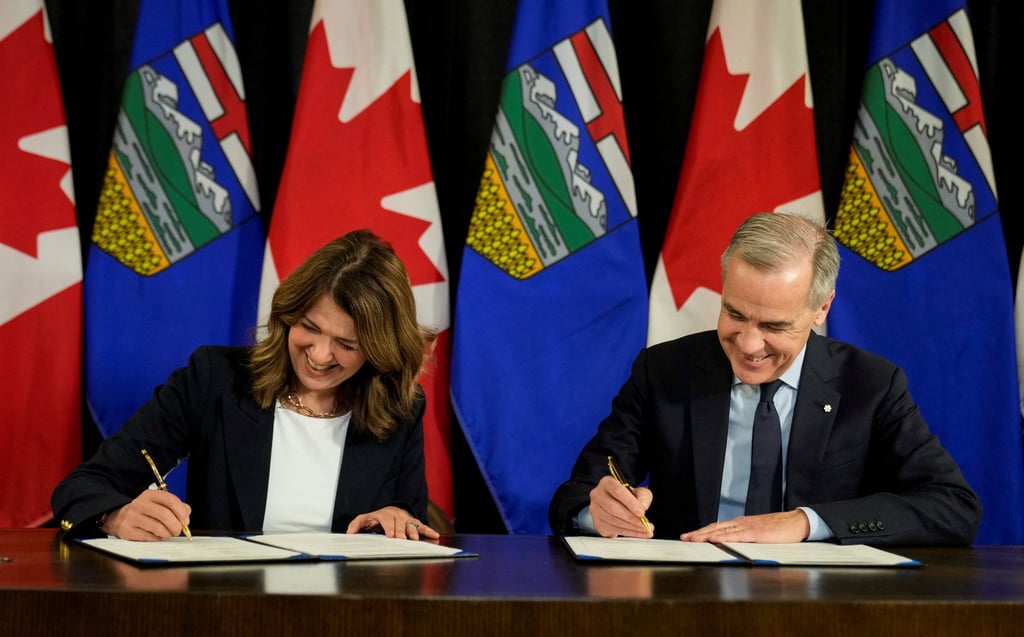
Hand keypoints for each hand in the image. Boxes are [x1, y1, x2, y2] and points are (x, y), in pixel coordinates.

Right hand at [102, 489, 191, 540]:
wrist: (116, 518)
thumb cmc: (141, 511)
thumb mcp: (156, 503)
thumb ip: (174, 506)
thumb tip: (186, 516)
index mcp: (150, 495)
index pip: (170, 500)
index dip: (181, 512)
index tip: (185, 521)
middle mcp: (140, 504)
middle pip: (165, 515)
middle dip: (176, 526)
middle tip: (178, 530)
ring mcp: (132, 517)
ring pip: (158, 527)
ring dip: (168, 534)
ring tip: (168, 534)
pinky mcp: (127, 530)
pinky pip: (149, 537)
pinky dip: (157, 538)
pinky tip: (157, 536)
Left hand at [346, 505, 439, 539]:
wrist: (389, 510)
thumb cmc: (376, 518)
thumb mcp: (364, 519)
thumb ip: (356, 525)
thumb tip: (349, 533)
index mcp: (384, 514)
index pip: (387, 520)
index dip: (390, 528)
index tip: (391, 535)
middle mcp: (397, 515)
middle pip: (400, 523)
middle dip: (402, 531)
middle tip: (403, 539)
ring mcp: (406, 518)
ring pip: (411, 524)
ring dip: (414, 532)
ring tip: (416, 540)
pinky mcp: (413, 522)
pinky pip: (421, 526)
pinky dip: (428, 530)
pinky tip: (435, 535)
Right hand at [589, 476, 653, 537]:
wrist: (618, 504)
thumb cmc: (628, 497)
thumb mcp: (639, 492)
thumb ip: (643, 497)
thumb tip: (643, 507)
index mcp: (607, 483)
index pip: (617, 491)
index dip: (630, 503)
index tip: (642, 512)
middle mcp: (598, 495)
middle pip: (613, 508)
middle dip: (632, 518)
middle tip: (645, 524)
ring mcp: (595, 510)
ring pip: (613, 521)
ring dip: (632, 528)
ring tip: (645, 529)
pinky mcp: (598, 523)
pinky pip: (613, 530)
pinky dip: (628, 533)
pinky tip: (638, 532)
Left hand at [679, 510, 809, 542]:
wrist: (796, 522)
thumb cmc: (779, 529)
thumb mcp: (758, 532)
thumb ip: (745, 536)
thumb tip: (731, 544)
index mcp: (740, 523)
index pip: (717, 527)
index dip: (702, 531)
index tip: (689, 536)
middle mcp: (740, 523)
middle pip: (715, 527)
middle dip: (698, 533)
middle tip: (683, 538)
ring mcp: (747, 527)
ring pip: (722, 530)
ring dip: (705, 535)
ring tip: (692, 539)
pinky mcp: (756, 533)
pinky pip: (736, 535)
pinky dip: (723, 537)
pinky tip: (714, 539)